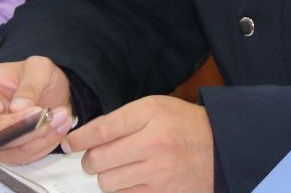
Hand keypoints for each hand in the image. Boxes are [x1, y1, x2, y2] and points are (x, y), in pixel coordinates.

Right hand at [0, 56, 74, 164]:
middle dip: (16, 125)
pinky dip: (43, 144)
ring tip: (59, 116)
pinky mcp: (10, 152)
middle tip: (42, 112)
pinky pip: (22, 157)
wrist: (53, 93)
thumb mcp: (39, 67)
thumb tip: (18, 108)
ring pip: (4, 148)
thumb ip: (30, 84)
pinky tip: (59, 126)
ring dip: (35, 136)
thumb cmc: (38, 76)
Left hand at [65, 96, 213, 192]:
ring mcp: (159, 173)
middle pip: (99, 159)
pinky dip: (122, 190)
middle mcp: (154, 144)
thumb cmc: (183, 124)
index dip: (79, 139)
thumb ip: (122, 118)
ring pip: (108, 182)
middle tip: (95, 158)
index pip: (102, 129)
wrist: (221, 147)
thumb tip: (87, 135)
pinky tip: (131, 180)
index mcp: (150, 115)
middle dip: (90, 160)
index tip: (69, 143)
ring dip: (106, 177)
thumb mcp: (155, 107)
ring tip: (117, 169)